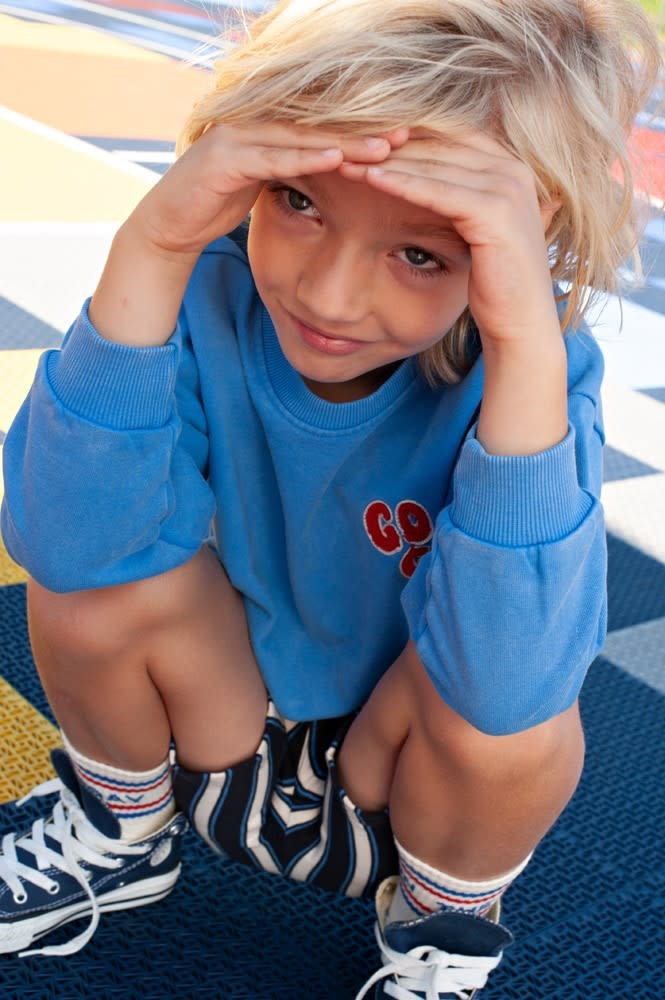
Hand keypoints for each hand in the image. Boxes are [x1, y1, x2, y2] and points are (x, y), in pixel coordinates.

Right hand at [132, 122, 402, 256]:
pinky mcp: (223, 158)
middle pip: (318, 124)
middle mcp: (252, 124)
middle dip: (363, 129)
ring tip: (385, 147)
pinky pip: (273, 156)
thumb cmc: (216, 207)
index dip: (361, 131)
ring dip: (344, 141)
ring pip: (301, 136)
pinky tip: (337, 158)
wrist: (167, 227)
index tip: (402, 140)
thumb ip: (293, 172)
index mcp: (265, 131)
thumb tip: (329, 173)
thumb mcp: (263, 187)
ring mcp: (236, 136)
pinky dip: (306, 156)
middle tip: (408, 135)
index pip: (322, 127)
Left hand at [340, 130, 560, 347]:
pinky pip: (437, 191)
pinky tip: (371, 179)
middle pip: (439, 145)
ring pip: (434, 165)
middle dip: (391, 145)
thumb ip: (460, 197)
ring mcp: (508, 187)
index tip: (365, 139)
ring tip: (347, 158)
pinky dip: (403, 184)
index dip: (406, 136)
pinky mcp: (495, 211)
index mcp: (510, 167)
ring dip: (388, 161)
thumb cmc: (493, 284)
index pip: (449, 136)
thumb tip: (423, 179)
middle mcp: (513, 169)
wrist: (520, 323)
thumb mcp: (475, 230)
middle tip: (346, 142)